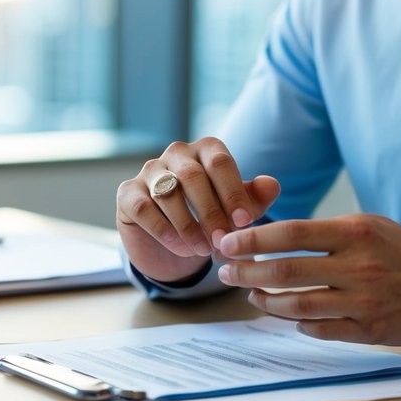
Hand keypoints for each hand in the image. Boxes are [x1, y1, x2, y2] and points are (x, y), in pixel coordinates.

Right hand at [116, 137, 280, 282]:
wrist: (174, 245)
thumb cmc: (210, 220)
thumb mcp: (236, 213)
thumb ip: (254, 199)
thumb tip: (272, 185)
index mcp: (206, 150)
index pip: (220, 162)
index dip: (233, 192)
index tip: (245, 223)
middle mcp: (177, 153)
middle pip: (193, 176)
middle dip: (211, 212)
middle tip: (224, 243)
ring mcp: (149, 170)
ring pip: (168, 192)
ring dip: (189, 225)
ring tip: (205, 250)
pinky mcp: (128, 193)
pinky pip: (145, 208)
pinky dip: (165, 231)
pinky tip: (182, 249)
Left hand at [216, 214, 400, 345]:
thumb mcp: (371, 227)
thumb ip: (328, 233)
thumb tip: (277, 238)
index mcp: (355, 233)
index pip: (291, 234)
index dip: (253, 239)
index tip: (229, 243)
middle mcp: (357, 266)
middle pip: (285, 271)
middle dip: (247, 272)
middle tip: (226, 272)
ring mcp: (363, 301)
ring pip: (297, 306)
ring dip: (266, 302)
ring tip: (252, 296)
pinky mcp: (369, 330)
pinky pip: (320, 330)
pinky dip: (299, 324)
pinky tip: (290, 317)